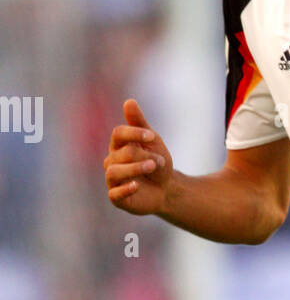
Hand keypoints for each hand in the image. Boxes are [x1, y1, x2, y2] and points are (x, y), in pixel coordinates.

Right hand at [104, 98, 172, 214]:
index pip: (118, 133)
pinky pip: (114, 193)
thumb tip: (129, 101)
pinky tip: (136, 185)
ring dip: (135, 169)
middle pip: (122, 153)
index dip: (134, 133)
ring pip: (114, 171)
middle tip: (159, 160)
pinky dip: (125, 188)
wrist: (166, 189)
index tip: (152, 136)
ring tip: (153, 167)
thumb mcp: (152, 141)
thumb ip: (139, 123)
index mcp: (119, 145)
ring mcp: (112, 180)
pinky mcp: (116, 197)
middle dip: (143, 155)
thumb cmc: (156, 162)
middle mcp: (112, 161)